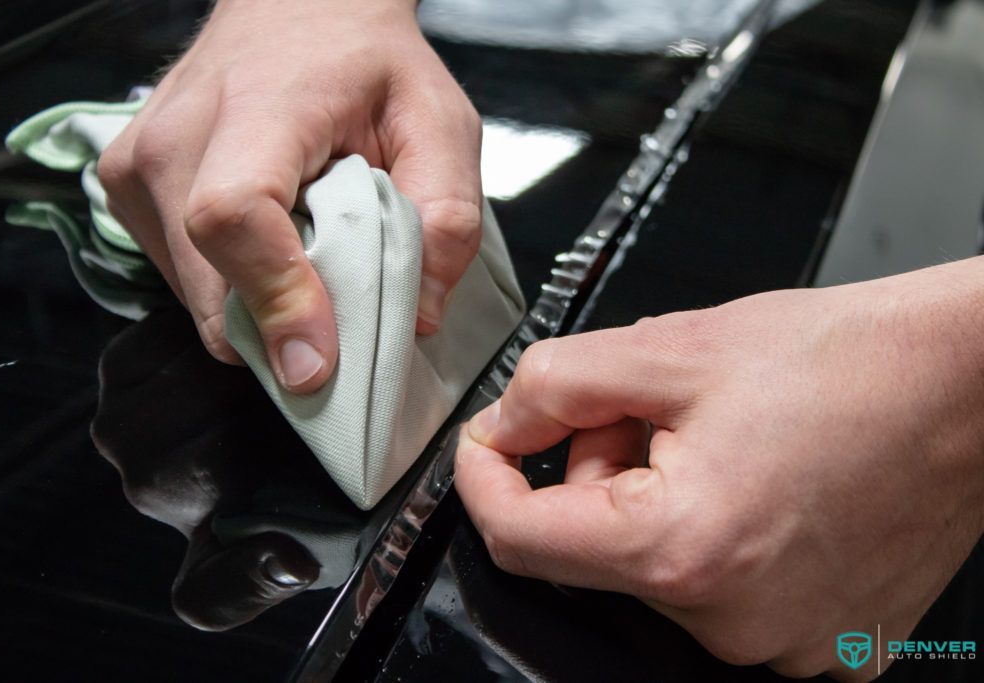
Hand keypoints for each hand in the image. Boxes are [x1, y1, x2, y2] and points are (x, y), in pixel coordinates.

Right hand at [98, 0, 482, 391]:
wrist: (296, 10)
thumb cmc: (366, 64)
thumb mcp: (439, 124)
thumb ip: (447, 216)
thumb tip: (418, 315)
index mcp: (257, 107)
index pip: (234, 216)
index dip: (275, 298)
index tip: (316, 361)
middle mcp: (173, 139)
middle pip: (210, 284)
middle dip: (279, 332)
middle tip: (340, 329)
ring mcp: (136, 167)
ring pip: (196, 299)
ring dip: (259, 313)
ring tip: (308, 266)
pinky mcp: (126, 190)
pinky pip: (184, 281)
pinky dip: (235, 291)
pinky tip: (274, 250)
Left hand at [455, 258, 983, 679]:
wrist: (964, 383)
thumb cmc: (846, 362)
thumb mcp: (670, 347)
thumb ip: (556, 384)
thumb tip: (504, 423)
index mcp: (681, 550)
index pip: (521, 540)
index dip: (486, 482)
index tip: (489, 446)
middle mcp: (731, 622)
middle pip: (594, 549)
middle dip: (594, 472)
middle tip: (649, 411)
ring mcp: (783, 644)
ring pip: (658, 570)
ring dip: (656, 502)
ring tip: (720, 438)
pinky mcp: (825, 643)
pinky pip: (725, 593)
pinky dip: (714, 536)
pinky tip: (756, 481)